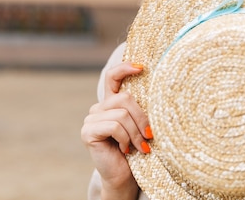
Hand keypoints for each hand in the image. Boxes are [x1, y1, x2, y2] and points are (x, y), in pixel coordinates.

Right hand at [81, 62, 150, 197]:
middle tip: (149, 136)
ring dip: (136, 132)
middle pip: (124, 98)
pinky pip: (114, 126)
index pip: (113, 77)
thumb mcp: (140, 124)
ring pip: (122, 113)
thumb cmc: (137, 149)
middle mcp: (99, 107)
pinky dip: (125, 138)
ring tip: (141, 146)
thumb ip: (140, 107)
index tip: (142, 67)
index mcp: (111, 103)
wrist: (125, 176)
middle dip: (142, 118)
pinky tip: (125, 149)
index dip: (125, 68)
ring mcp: (91, 119)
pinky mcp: (88, 132)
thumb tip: (157, 89)